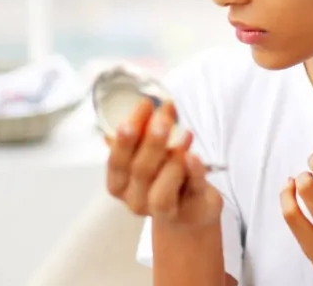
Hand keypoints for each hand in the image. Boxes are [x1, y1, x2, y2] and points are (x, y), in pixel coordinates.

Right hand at [105, 99, 222, 229]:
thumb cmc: (164, 173)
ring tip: (184, 133)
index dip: (127, 135)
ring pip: (161, 192)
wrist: (189, 209)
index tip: (143, 105)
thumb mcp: (148, 152)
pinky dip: (194, 171)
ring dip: (172, 159)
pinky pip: (192, 190)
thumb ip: (143, 131)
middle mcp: (136, 200)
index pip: (117, 161)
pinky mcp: (192, 209)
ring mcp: (164, 211)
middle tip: (163, 116)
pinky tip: (195, 155)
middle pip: (139, 172)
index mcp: (120, 184)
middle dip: (151, 140)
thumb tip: (143, 101)